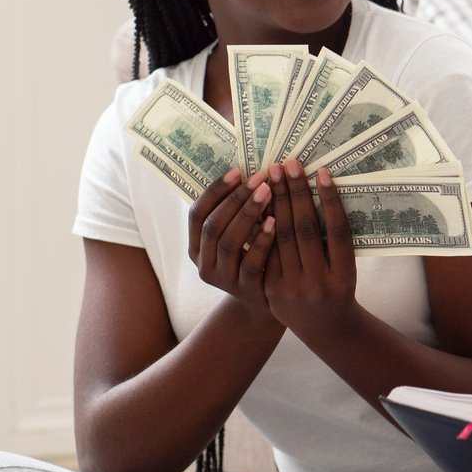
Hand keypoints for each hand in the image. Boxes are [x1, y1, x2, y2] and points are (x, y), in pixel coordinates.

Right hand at [186, 168, 277, 319]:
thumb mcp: (238, 237)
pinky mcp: (245, 290)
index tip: (238, 170)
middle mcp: (204, 264)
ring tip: (268, 192)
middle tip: (259, 178)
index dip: (215, 191)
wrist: (264, 301)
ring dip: (248, 214)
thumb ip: (235, 213)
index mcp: (196, 247)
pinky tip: (275, 221)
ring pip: (229, 242)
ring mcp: (223, 279)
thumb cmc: (252, 258)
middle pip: (213, 226)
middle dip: (235, 198)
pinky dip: (262, 240)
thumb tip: (249, 169)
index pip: (197, 214)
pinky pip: (250, 262)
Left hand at [262, 162, 360, 338]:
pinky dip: (262, 224)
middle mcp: (319, 283)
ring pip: (282, 237)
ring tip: (271, 175)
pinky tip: (259, 201)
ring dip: (275, 202)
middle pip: (306, 230)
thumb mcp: (347, 267)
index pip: (338, 231)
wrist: (326, 328)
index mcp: (344, 275)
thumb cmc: (340, 287)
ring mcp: (294, 289)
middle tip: (288, 163)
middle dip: (295, 193)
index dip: (330, 200)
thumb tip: (321, 190)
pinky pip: (266, 250)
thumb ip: (336, 238)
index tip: (322, 172)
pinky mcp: (273, 290)